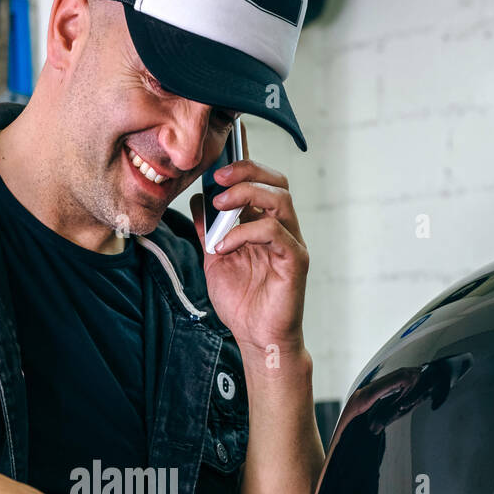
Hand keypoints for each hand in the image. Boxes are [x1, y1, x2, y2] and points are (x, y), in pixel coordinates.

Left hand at [189, 126, 308, 361]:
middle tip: (217, 177)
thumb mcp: (214, 259)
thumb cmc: (241, 302)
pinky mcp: (295, 260)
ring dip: (246, 195)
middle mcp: (282, 229)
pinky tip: (223, 245)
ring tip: (219, 206)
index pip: (262, 182)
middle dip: (246, 171)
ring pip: (280, 199)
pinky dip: (245, 232)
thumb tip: (198, 199)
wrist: (255, 338)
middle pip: (276, 181)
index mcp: (265, 225)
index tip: (220, 155)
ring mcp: (291, 243)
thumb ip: (208, 230)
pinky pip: (273, 232)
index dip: (246, 162)